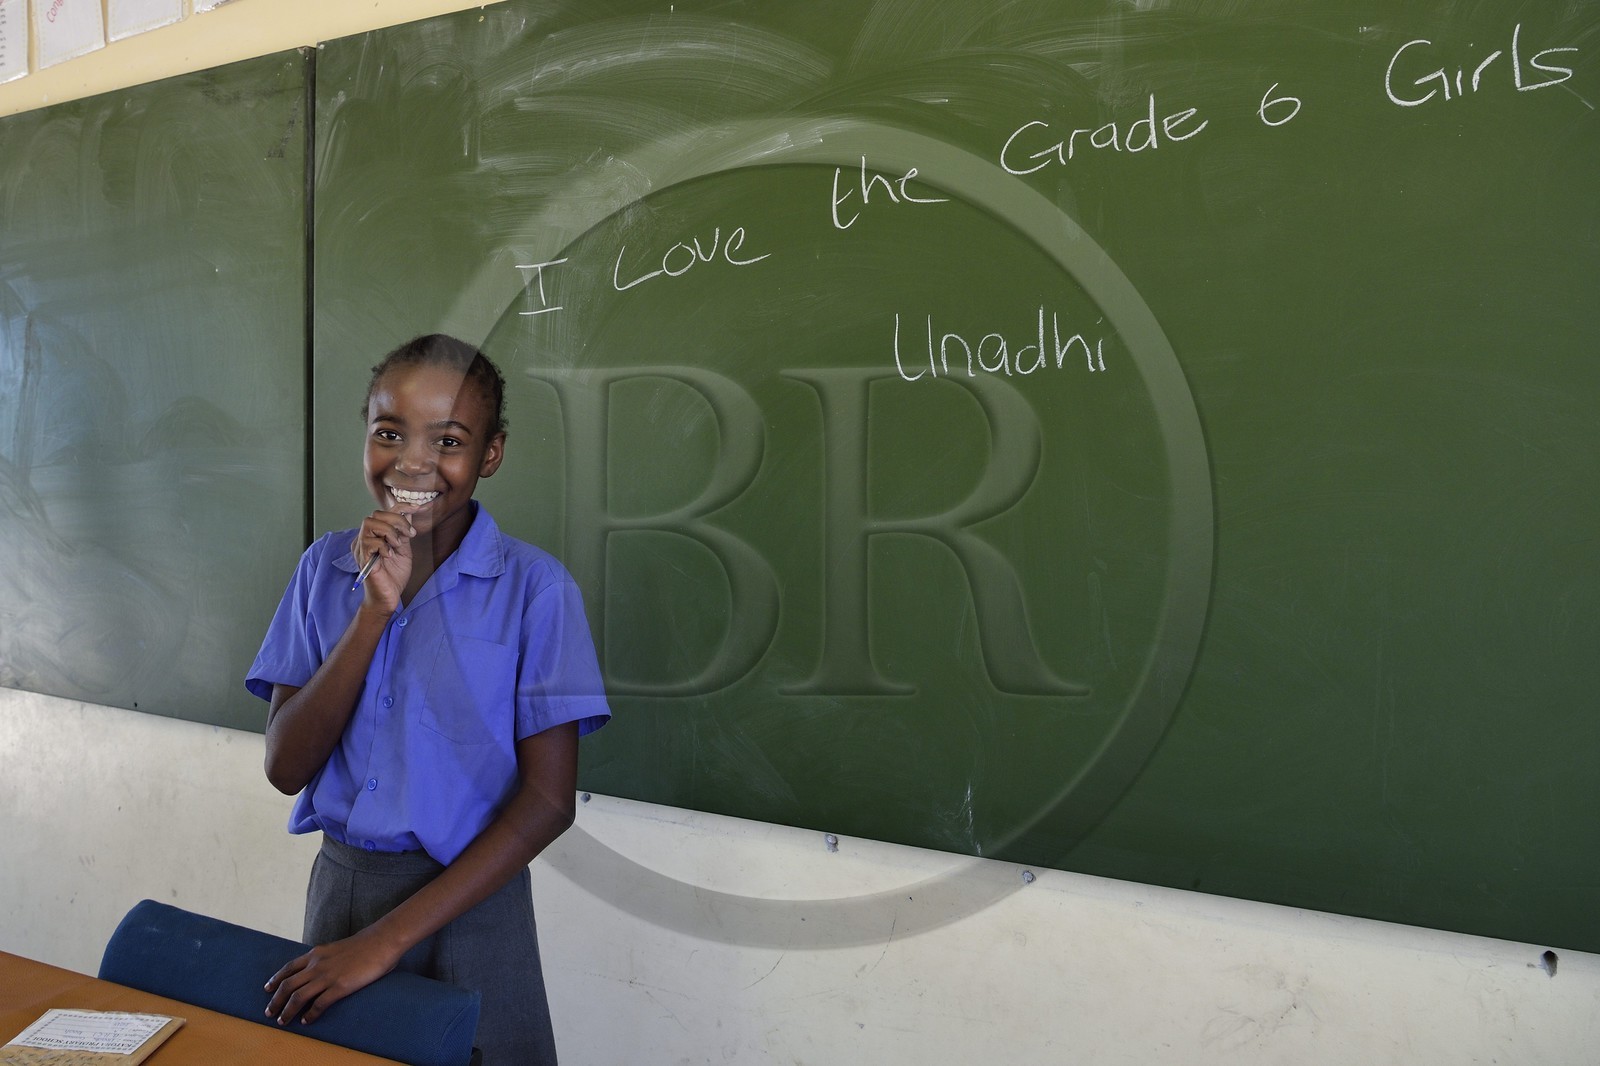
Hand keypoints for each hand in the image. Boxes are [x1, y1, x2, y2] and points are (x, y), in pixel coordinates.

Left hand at [263, 927, 401, 1025]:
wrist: (381, 941)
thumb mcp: (337, 948)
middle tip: (269, 1012)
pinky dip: (310, 1015)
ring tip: (283, 1021)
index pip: (288, 968)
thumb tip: (323, 969)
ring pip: (297, 997)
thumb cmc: (365, 944)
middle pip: (287, 986)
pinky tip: (307, 1021)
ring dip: (287, 1011)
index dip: (275, 980)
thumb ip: (326, 958)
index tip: (267, 989)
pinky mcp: (339, 987)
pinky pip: (318, 1005)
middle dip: (275, 1001)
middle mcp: (316, 966)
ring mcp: (327, 977)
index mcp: (316, 954)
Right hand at [353, 508, 416, 612]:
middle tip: (409, 535)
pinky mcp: (361, 558)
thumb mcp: (404, 550)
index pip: (383, 513)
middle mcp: (365, 539)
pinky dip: (383, 546)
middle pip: (375, 514)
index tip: (418, 507)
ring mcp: (361, 548)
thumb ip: (403, 533)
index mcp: (375, 535)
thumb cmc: (394, 576)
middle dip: (396, 521)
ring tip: (396, 546)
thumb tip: (409, 513)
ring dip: (389, 532)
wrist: (388, 597)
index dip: (401, 506)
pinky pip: (369, 542)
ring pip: (369, 523)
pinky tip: (389, 556)